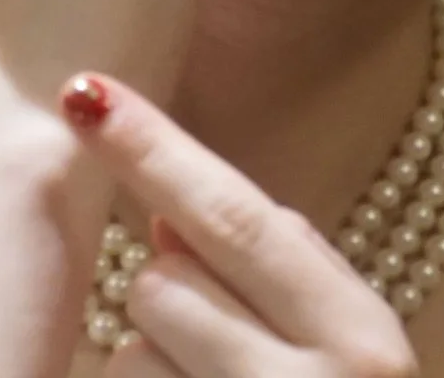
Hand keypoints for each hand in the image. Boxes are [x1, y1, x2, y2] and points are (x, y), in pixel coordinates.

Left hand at [63, 75, 418, 377]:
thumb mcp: (348, 353)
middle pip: (165, 282)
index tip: (83, 93)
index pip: (236, 217)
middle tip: (217, 349)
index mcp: (361, 339)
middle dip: (169, 301)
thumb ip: (278, 272)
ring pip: (128, 355)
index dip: (154, 148)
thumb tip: (168, 210)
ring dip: (149, 370)